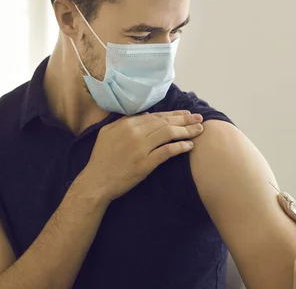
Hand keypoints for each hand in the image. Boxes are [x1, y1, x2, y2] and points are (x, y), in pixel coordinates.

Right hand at [80, 111, 203, 201]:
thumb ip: (125, 121)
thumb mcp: (108, 133)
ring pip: (168, 134)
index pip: (156, 116)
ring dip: (186, 131)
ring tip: (199, 130)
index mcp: (127, 124)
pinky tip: (190, 145)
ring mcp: (141, 148)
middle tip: (199, 118)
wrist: (96, 182)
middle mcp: (135, 133)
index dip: (173, 114)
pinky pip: (167, 152)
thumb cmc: (102, 158)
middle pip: (165, 123)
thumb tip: (146, 114)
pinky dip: (180, 147)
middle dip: (185, 120)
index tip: (187, 114)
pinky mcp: (145, 163)